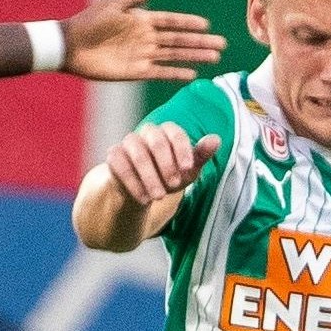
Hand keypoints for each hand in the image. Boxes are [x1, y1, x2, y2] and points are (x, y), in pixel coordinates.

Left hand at [60, 0, 228, 82]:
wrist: (70, 46)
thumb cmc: (90, 22)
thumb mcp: (115, 4)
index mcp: (142, 20)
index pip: (172, 21)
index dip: (188, 23)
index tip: (207, 25)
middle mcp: (146, 38)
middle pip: (179, 40)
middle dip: (200, 42)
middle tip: (222, 44)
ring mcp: (142, 55)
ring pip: (174, 55)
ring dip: (194, 56)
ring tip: (214, 58)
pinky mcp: (135, 71)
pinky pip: (160, 72)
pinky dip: (176, 73)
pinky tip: (192, 74)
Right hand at [104, 122, 221, 205]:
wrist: (143, 191)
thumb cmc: (169, 176)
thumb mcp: (187, 170)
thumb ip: (201, 155)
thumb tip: (216, 139)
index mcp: (167, 132)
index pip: (175, 132)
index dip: (182, 149)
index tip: (188, 168)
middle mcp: (147, 133)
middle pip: (156, 139)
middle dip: (167, 164)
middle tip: (175, 184)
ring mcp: (129, 143)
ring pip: (137, 152)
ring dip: (150, 176)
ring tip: (159, 196)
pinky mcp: (114, 156)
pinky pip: (120, 165)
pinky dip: (133, 183)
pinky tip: (144, 199)